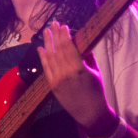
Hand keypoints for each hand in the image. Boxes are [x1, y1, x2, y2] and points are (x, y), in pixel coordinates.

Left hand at [37, 21, 116, 135]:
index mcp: (79, 69)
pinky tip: (40, 48)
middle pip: (57, 50)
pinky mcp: (52, 86)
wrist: (90, 113)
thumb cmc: (97, 91)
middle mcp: (65, 73)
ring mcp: (57, 80)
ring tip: (46, 32)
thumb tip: (81, 42)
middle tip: (53, 23)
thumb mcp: (96, 72)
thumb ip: (88, 56)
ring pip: (50, 58)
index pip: (68, 47)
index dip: (64, 35)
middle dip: (55, 35)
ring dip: (47, 43)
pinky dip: (42, 58)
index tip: (63, 25)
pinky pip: (45, 69)